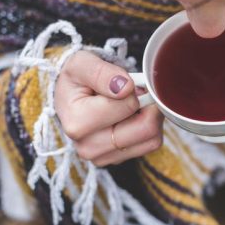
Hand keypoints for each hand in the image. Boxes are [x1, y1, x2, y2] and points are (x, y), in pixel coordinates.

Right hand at [55, 51, 163, 166]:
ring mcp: (104, 157)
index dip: (132, 89)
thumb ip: (102, 73)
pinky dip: (150, 127)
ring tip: (132, 104)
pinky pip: (151, 144)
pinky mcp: (119, 160)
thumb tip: (125, 88)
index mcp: (77, 124)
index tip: (121, 83)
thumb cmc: (78, 80)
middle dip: (147, 105)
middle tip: (135, 93)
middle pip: (145, 128)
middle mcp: (88, 147)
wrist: (72, 97)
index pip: (129, 104)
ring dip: (151, 116)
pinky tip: (133, 117)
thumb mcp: (82, 64)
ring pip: (152, 138)